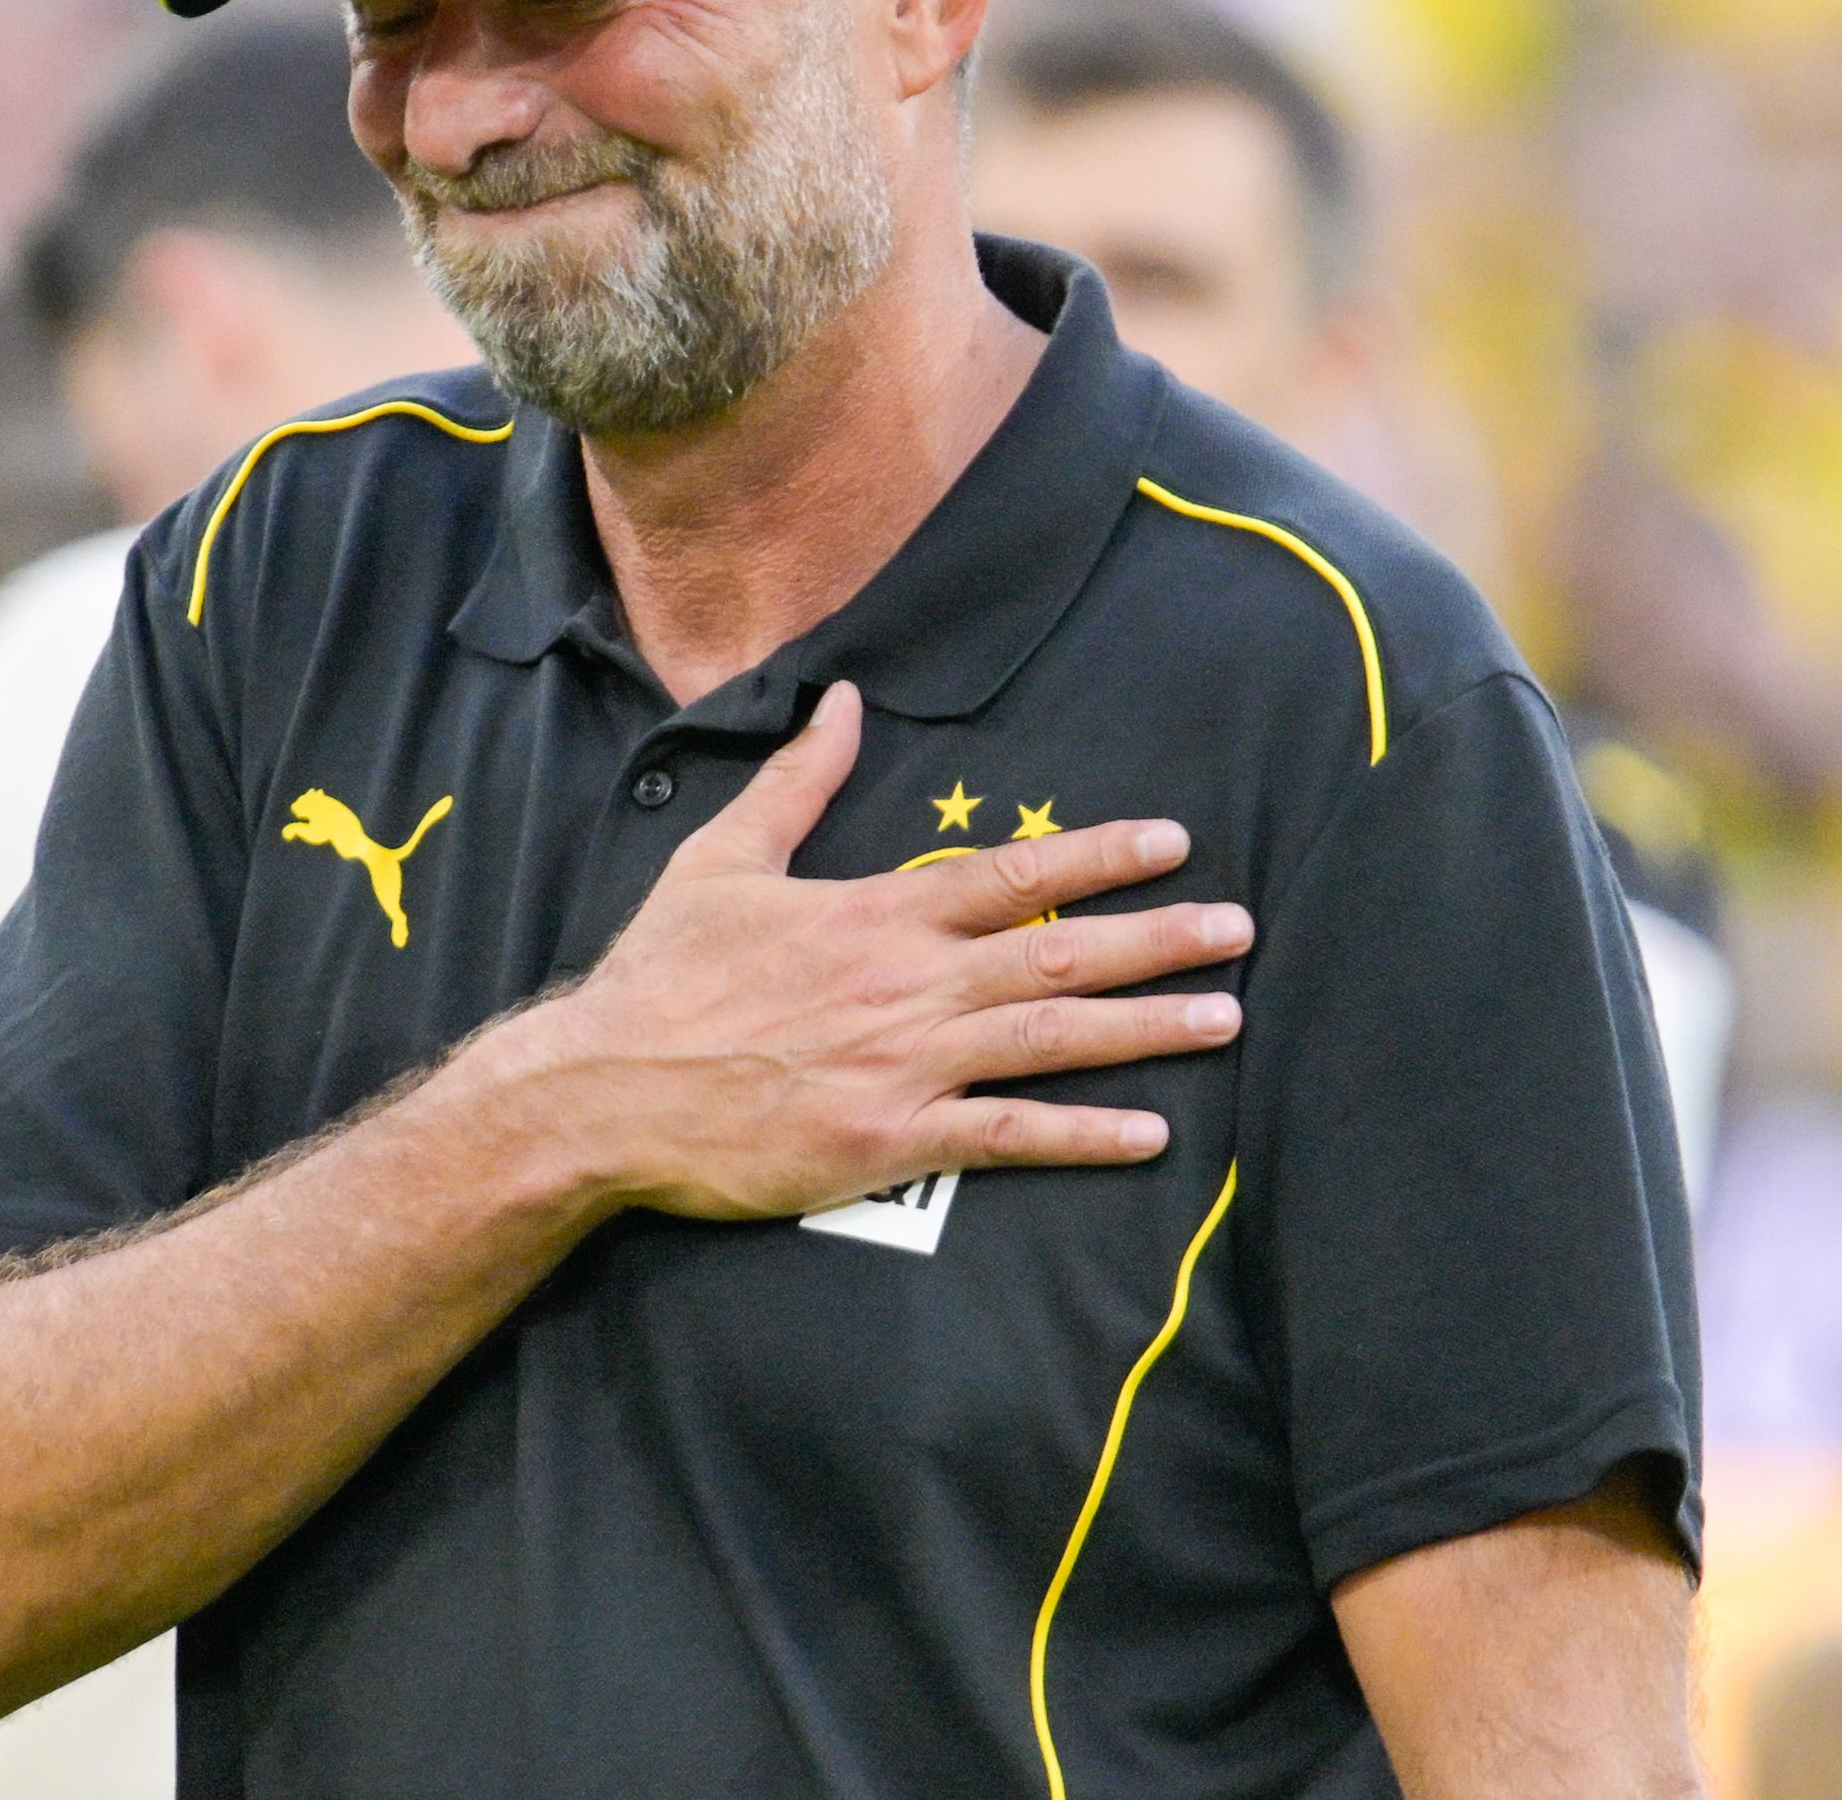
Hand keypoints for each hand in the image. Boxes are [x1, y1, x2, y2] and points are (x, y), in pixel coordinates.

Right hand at [458, 681, 1250, 1220]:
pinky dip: (1081, 1136)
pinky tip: (1149, 1133)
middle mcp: (905, 984)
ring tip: (1224, 1018)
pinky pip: (1006, 1138)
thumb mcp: (722, 859)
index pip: (1009, 874)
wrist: (601, 1090)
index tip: (1170, 843)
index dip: (1097, 856)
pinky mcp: (889, 1140)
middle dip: (1157, 939)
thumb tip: (840, 699)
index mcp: (873, 914)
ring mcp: (903, 1064)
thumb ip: (795, 780)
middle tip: (1240, 930)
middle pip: (1055, 951)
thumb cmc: (661, 977)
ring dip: (1145, 1027)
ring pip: (1049, 1038)